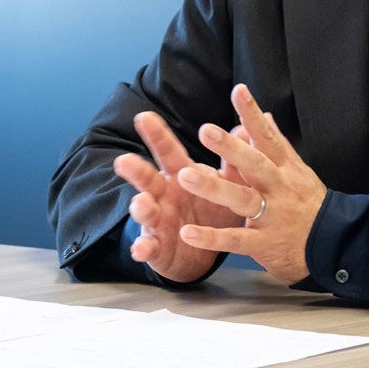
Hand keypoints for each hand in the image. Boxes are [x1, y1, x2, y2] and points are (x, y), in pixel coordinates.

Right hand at [113, 112, 245, 282]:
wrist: (201, 251)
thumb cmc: (210, 206)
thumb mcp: (222, 182)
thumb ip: (231, 159)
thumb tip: (244, 127)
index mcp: (180, 175)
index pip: (169, 152)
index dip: (158, 135)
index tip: (144, 116)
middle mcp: (163, 194)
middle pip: (148, 178)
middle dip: (136, 169)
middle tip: (124, 161)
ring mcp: (156, 221)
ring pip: (145, 211)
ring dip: (141, 208)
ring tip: (141, 204)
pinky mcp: (156, 248)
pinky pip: (147, 248)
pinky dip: (143, 249)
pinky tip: (140, 250)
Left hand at [176, 83, 327, 283]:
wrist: (336, 245)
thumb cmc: (311, 203)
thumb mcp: (299, 171)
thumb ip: (278, 144)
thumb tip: (265, 116)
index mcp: (285, 168)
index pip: (267, 136)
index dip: (252, 114)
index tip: (238, 91)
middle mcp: (279, 187)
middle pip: (255, 164)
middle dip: (231, 148)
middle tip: (206, 131)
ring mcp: (272, 215)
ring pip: (242, 199)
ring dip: (214, 188)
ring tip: (186, 176)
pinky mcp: (264, 243)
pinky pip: (236, 239)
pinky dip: (213, 238)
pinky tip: (189, 232)